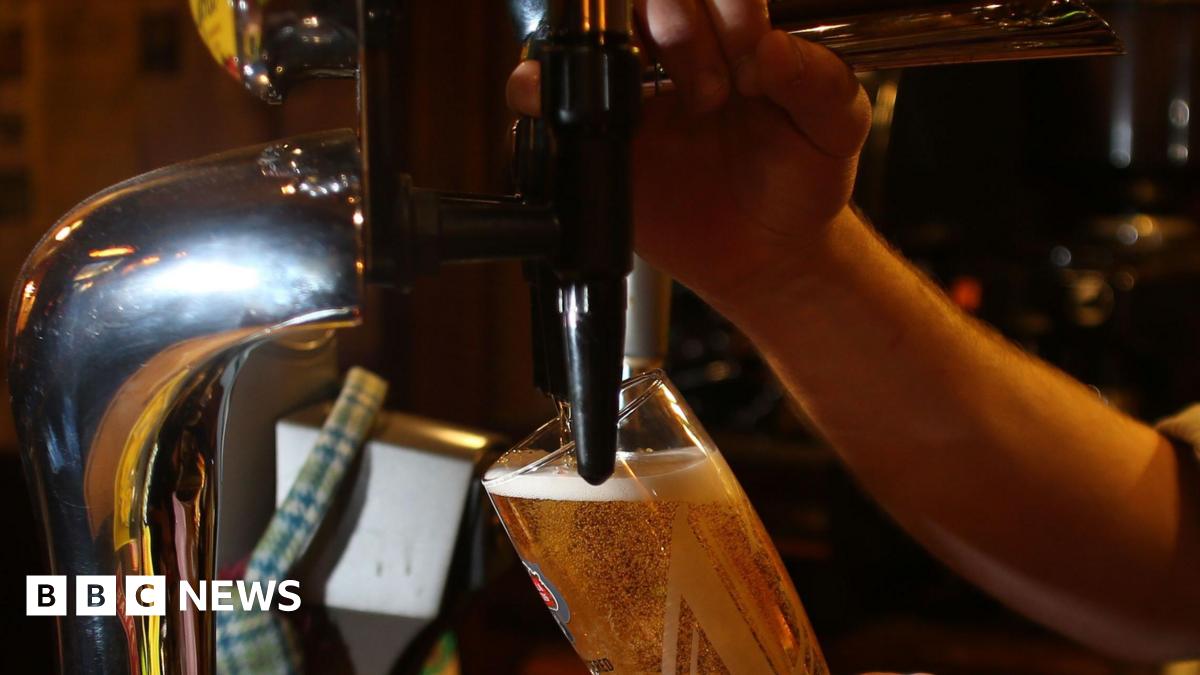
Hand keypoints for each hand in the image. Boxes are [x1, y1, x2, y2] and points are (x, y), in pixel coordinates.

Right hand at [506, 0, 871, 311]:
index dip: (729, 8)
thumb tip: (771, 48)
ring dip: (614, 51)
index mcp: (736, 34)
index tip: (752, 57)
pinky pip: (544, 98)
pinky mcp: (597, 137)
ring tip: (654, 93)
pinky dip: (537, 89)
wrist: (768, 257)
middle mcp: (679, 52)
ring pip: (591, 34)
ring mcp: (632, 92)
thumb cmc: (802, 182)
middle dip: (682, 29)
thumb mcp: (836, 127)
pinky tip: (560, 96)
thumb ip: (819, 81)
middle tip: (714, 92)